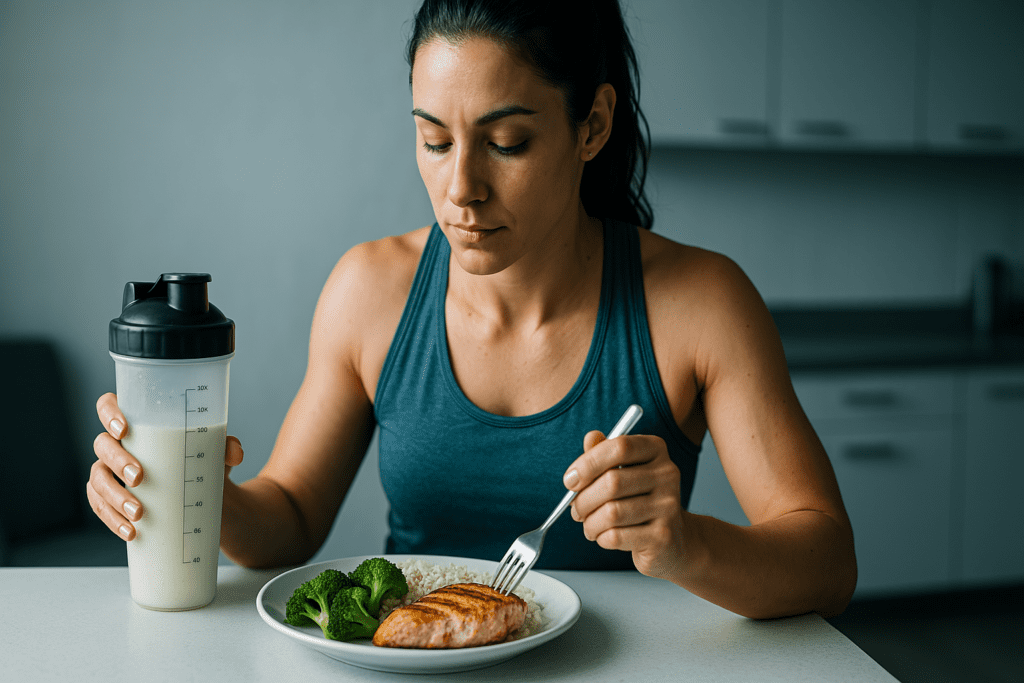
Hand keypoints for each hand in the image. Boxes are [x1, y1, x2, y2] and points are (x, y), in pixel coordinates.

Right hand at [86, 392, 243, 539]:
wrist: (205, 498)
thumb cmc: (202, 461)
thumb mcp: (216, 453)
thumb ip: (227, 447)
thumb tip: (235, 453)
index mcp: (138, 422)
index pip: (109, 405)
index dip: (109, 413)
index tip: (124, 430)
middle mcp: (119, 444)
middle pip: (102, 445)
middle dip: (117, 461)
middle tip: (139, 478)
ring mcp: (110, 471)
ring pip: (97, 479)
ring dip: (114, 497)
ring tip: (139, 513)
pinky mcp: (111, 498)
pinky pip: (101, 507)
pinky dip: (113, 520)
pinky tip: (130, 532)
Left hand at [563, 431, 685, 579]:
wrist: (671, 540)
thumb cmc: (638, 499)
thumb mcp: (622, 470)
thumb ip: (604, 452)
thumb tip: (591, 437)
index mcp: (656, 449)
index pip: (619, 447)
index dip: (588, 463)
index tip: (570, 480)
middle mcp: (667, 474)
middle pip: (612, 481)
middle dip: (583, 499)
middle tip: (576, 510)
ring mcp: (668, 506)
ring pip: (611, 512)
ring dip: (590, 522)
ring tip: (589, 525)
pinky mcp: (663, 537)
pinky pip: (616, 536)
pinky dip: (601, 538)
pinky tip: (605, 536)